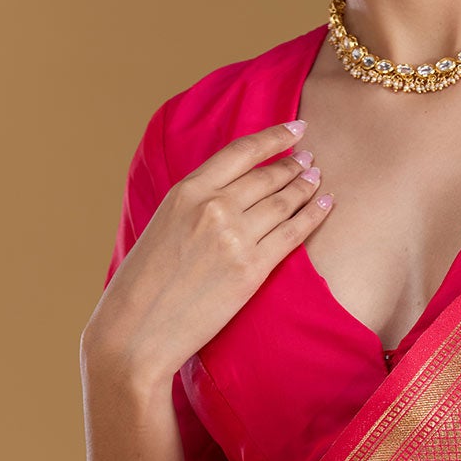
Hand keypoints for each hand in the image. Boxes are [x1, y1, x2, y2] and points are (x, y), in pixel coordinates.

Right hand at [84, 120, 333, 385]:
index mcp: (186, 191)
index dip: (274, 136)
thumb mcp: (162, 225)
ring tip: (318, 180)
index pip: (241, 151)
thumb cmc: (143, 284)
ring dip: (306, 187)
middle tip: (310, 161)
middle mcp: (213, 207)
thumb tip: (227, 191)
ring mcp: (234, 238)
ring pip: (284, 202)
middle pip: (267, 176)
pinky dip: (313, 216)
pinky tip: (325, 206)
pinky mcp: (251, 269)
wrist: (135, 331)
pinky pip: (292, 234)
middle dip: (293, 165)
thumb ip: (194, 204)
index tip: (296, 129)